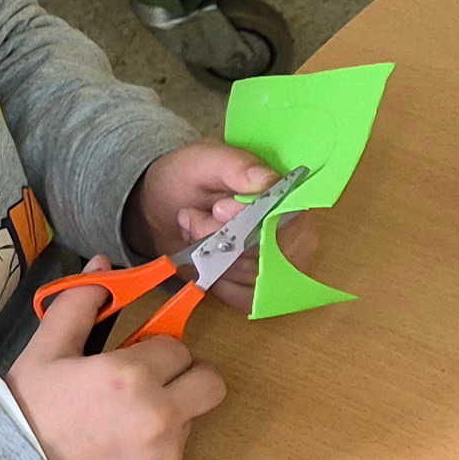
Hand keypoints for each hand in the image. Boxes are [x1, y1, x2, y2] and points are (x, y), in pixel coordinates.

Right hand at [5, 281, 225, 459]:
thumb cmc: (28, 411)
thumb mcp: (46, 350)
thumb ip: (80, 305)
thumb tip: (103, 266)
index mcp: (132, 376)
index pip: (178, 348)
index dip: (156, 350)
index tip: (134, 359)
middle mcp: (160, 416)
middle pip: (211, 384)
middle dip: (187, 377)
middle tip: (153, 384)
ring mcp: (166, 456)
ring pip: (192, 420)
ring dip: (169, 414)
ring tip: (120, 422)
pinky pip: (176, 457)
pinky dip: (156, 451)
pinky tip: (117, 452)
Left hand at [125, 141, 286, 307]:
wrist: (164, 205)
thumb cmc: (189, 178)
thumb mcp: (204, 160)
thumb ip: (235, 166)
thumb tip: (269, 181)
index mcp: (289, 197)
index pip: (287, 222)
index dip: (249, 221)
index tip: (217, 209)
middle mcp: (294, 234)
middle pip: (266, 255)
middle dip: (219, 240)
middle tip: (192, 217)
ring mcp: (280, 265)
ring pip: (250, 277)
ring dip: (212, 258)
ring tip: (192, 230)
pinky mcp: (261, 288)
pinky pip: (247, 299)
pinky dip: (218, 283)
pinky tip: (204, 261)